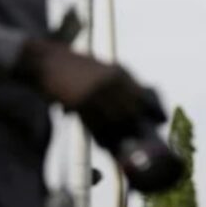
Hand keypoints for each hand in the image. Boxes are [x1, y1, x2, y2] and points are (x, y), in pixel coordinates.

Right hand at [16, 39, 161, 150]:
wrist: (44, 61)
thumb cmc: (72, 66)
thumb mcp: (101, 68)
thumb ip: (118, 82)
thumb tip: (134, 104)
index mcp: (118, 73)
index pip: (144, 95)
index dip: (155, 110)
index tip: (161, 121)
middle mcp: (111, 82)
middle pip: (132, 111)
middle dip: (137, 126)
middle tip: (141, 138)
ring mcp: (96, 93)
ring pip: (116, 121)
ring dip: (120, 135)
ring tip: (122, 145)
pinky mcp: (81, 103)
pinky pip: (96, 125)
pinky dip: (102, 137)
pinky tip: (104, 144)